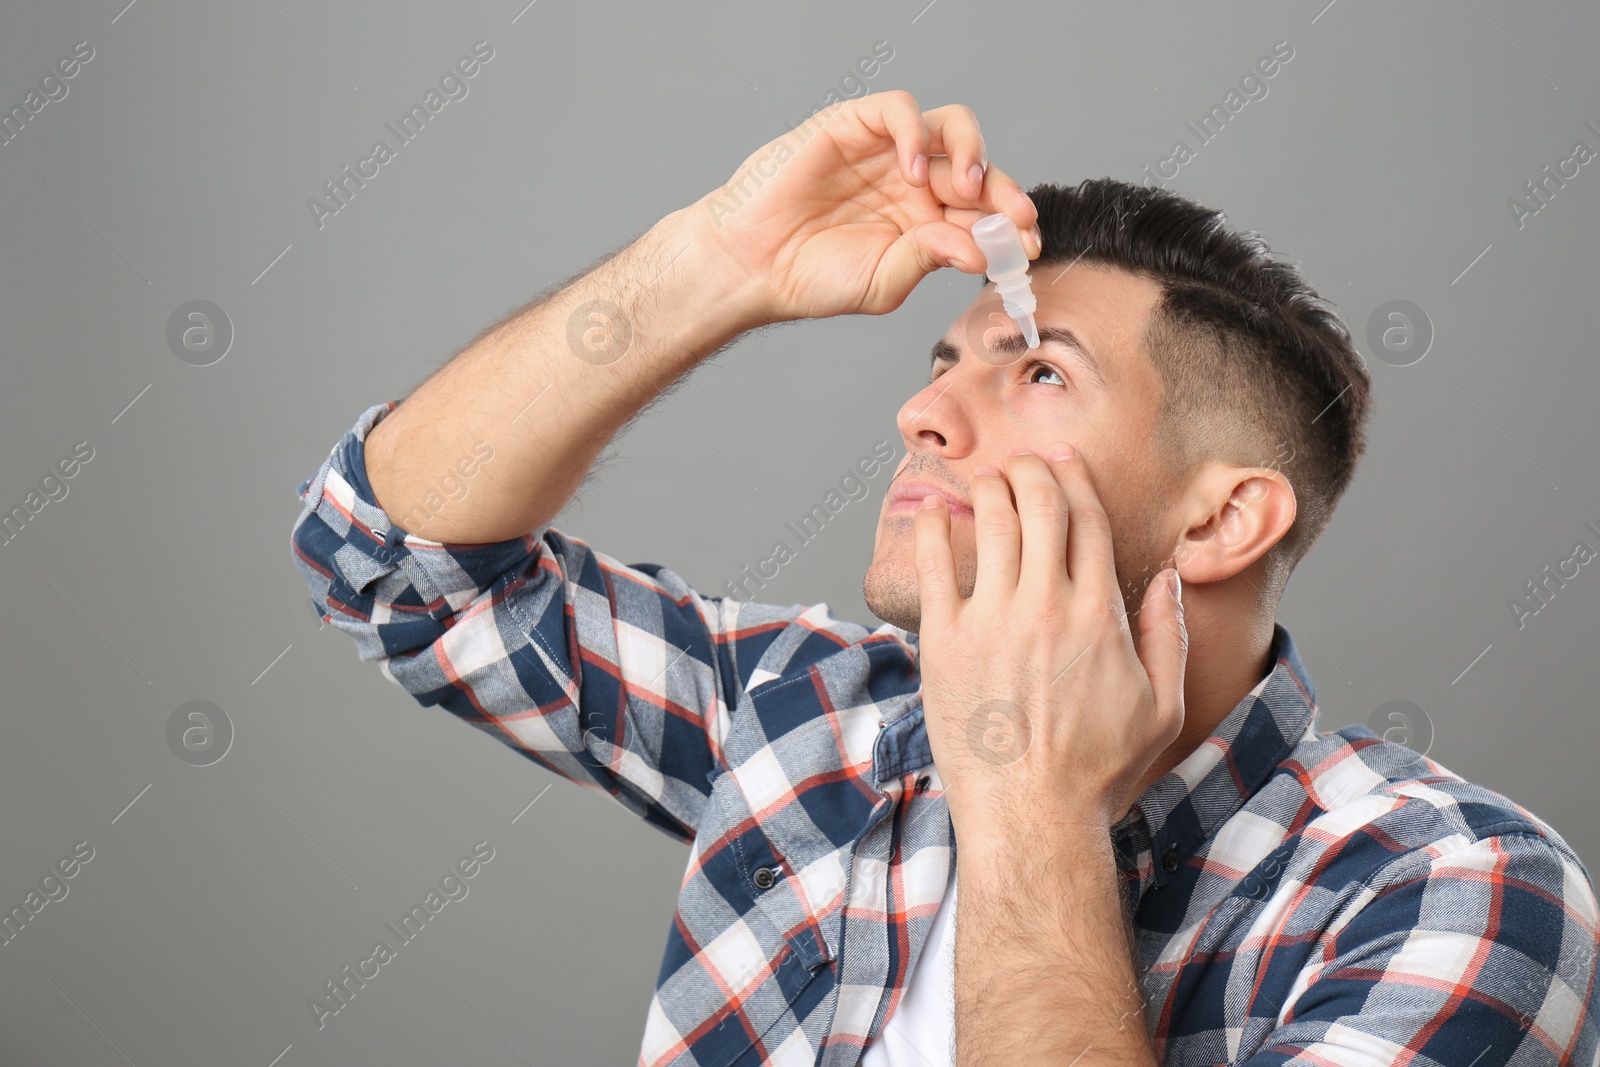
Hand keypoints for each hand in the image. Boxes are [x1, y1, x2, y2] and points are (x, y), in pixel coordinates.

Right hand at [683, 90, 1039, 325]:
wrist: (753, 264)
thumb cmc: (813, 278)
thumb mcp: (884, 281)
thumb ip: (930, 258)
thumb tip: (980, 251)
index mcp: (928, 222)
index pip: (984, 212)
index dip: (1011, 224)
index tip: (1029, 245)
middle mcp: (914, 183)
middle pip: (977, 169)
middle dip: (1005, 191)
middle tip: (1016, 216)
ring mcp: (887, 152)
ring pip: (950, 128)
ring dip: (972, 151)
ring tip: (969, 186)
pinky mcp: (854, 127)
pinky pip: (899, 112)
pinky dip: (914, 134)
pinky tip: (912, 173)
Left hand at [911, 447, 1188, 843]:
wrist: (1031, 816)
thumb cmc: (1097, 769)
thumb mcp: (1162, 707)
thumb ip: (1167, 636)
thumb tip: (1167, 579)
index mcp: (1098, 614)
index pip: (1085, 519)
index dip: (1074, 479)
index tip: (1063, 462)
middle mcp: (1045, 606)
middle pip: (1038, 505)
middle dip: (1031, 470)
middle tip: (1022, 463)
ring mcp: (991, 621)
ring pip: (990, 522)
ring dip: (989, 488)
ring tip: (986, 481)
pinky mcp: (945, 641)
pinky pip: (936, 565)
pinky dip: (936, 528)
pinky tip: (936, 512)